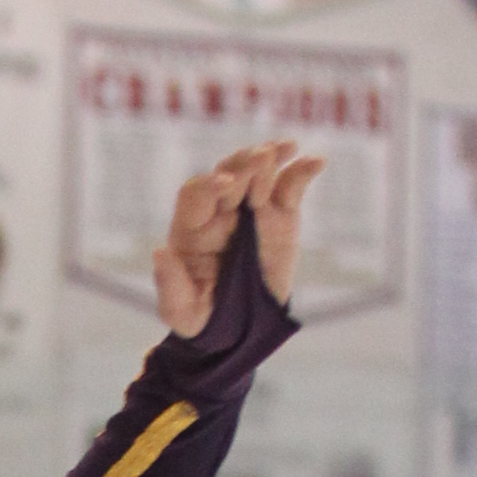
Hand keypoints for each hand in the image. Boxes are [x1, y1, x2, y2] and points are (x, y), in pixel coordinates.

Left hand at [153, 139, 327, 337]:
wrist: (243, 327)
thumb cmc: (205, 318)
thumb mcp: (184, 313)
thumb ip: (170, 287)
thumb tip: (159, 253)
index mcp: (191, 228)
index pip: (195, 193)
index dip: (209, 184)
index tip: (227, 186)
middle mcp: (219, 210)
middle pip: (229, 172)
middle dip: (244, 164)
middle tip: (262, 159)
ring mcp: (251, 207)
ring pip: (259, 170)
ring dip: (270, 158)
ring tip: (286, 149)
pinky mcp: (280, 213)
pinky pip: (291, 185)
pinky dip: (303, 170)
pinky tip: (317, 162)